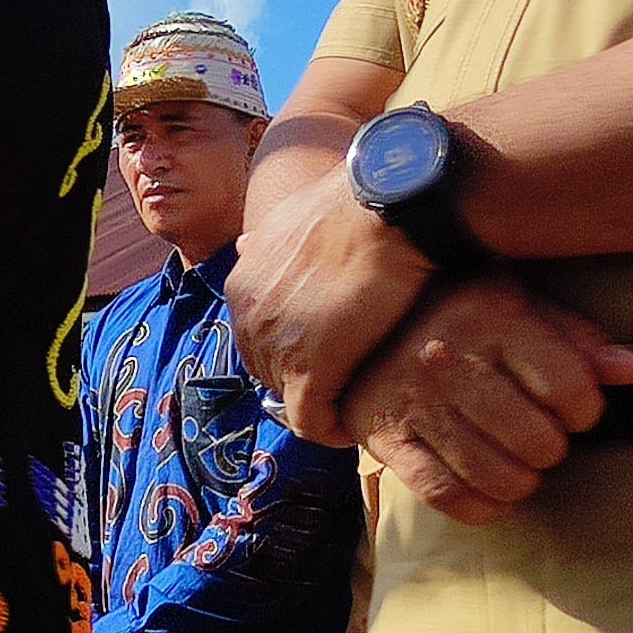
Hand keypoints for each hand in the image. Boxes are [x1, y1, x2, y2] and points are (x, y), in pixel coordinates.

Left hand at [227, 158, 438, 440]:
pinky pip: (311, 422)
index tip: (328, 358)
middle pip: (269, 372)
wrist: (389, 202)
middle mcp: (248, 316)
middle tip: (346, 385)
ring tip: (357, 404)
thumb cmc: (356, 202)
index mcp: (243, 283)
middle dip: (304, 382)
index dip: (292, 353)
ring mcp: (275, 345)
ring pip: (291, 400)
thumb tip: (246, 246)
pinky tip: (357, 427)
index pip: (257, 338)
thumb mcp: (292, 216)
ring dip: (323, 406)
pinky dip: (332, 430)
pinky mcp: (310, 370)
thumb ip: (267, 241)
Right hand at [340, 274, 632, 525]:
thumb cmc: (457, 309)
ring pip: (492, 472)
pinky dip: (477, 506)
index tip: (574, 409)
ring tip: (521, 469)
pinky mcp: (382, 436)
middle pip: (535, 439)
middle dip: (551, 448)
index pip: (569, 389)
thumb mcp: (517, 302)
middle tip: (541, 438)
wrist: (359, 318)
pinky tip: (490, 496)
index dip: (585, 411)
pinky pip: (441, 491)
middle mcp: (447, 357)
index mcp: (490, 316)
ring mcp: (412, 401)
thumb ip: (576, 339)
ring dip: (520, 482)